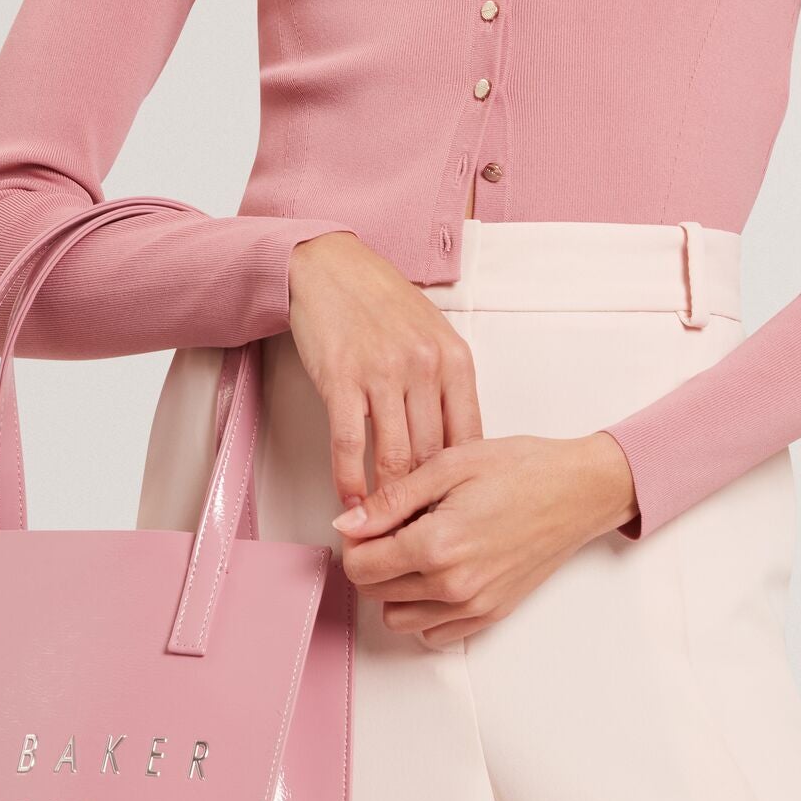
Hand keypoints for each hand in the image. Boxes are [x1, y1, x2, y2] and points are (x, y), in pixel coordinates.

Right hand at [286, 229, 485, 509]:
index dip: (460, 482)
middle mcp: (424, 367)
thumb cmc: (383, 305)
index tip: (454, 511)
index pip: (469, 438)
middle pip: (432, 454)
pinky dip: (350, 481)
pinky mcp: (342, 380)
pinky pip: (349, 444)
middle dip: (425, 499)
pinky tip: (350, 503)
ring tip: (385, 529)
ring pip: (394, 456)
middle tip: (420, 532)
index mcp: (455, 360)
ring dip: (388, 500)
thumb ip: (447, 387)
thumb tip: (456, 448)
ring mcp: (383, 373)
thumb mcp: (434, 336)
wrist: (331, 268)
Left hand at [329, 431, 639, 646]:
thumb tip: (347, 524)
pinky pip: (434, 634)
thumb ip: (392, 499)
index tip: (369, 520)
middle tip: (395, 526)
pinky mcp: (490, 615)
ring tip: (417, 550)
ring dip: (395, 588)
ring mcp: (473, 606)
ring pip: (398, 618)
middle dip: (372, 559)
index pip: (359, 566)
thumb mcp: (449, 464)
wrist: (579, 491)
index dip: (354, 540)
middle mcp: (453, 584)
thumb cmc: (522, 470)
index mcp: (437, 544)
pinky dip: (424, 610)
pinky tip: (437, 574)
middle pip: (373, 592)